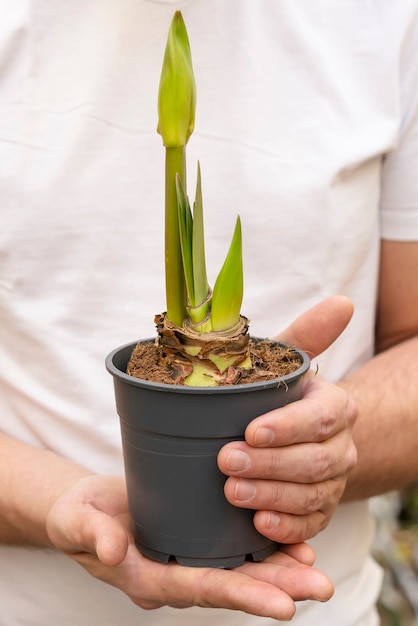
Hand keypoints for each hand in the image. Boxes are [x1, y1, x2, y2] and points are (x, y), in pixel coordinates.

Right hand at [46, 474, 332, 619]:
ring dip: (280, 570)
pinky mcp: (195, 538)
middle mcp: (176, 574)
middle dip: (277, 588)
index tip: (285, 605)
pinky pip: (234, 549)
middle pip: (231, 585)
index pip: (200, 589)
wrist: (85, 509)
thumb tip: (114, 550)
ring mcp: (188, 558)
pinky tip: (294, 543)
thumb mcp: (75, 521)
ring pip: (240, 569)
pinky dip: (266, 547)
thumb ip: (92, 535)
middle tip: (321, 586)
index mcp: (148, 578)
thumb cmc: (78, 517)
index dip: (242, 596)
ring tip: (316, 569)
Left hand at [218, 296, 357, 543]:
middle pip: (314, 461)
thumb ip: (308, 334)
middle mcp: (341, 447)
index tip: (252, 430)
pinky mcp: (320, 510)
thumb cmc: (280, 394)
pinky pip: (311, 525)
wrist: (293, 433)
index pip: (320, 418)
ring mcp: (333, 482)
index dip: (288, 427)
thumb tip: (343, 302)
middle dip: (270, 464)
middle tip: (226, 461)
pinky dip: (287, 527)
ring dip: (272, 495)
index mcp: (335, 407)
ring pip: (312, 496)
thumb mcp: (286, 362)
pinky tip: (259, 524)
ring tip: (233, 492)